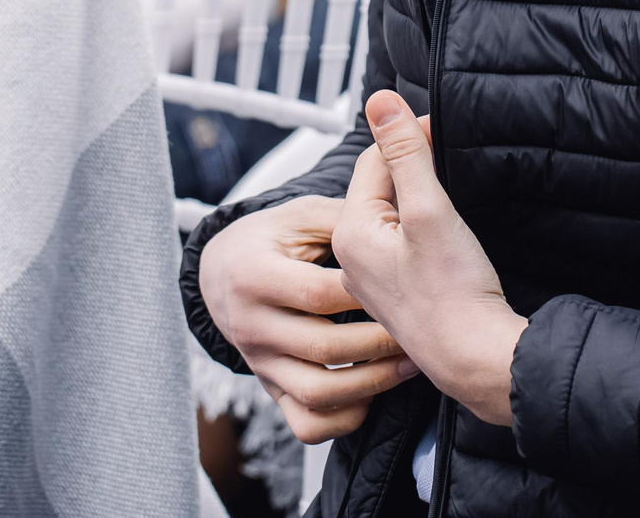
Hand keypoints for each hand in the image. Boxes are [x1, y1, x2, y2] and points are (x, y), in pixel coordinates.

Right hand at [200, 194, 416, 442]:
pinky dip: (344, 419)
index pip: (317, 293)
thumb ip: (342, 218)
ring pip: (317, 393)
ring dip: (371, 384)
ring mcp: (259, 364)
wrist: (221, 273)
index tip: (405, 284)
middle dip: (379, 342)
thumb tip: (395, 220)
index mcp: (254, 275)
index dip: (365, 292)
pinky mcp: (270, 390)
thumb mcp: (299, 216)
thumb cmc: (272, 238)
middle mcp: (251, 325)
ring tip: (407, 364)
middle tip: (417, 329)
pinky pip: (307, 424)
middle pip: (322, 347)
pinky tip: (373, 394)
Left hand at [332, 91, 525, 428]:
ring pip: (394, 217)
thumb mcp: (430, 210)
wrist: (476, 360)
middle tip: (451, 157)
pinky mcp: (398, 295)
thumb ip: (405, 154)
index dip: (410, 137)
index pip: (375, 161)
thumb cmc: (454, 292)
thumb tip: (380, 101)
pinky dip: (425, 230)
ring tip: (451, 197)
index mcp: (351, 232)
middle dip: (414, 168)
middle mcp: (352, 257)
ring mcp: (374, 280)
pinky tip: (448, 237)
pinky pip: (403, 245)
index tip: (442, 127)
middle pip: (381, 188)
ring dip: (421, 198)